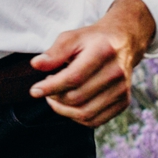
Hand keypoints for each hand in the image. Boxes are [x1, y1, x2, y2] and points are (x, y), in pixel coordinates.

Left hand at [29, 0, 154, 128]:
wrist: (123, 42)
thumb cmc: (93, 40)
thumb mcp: (72, 38)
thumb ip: (54, 52)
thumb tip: (36, 65)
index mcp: (103, 52)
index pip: (73, 77)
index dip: (51, 87)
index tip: (34, 90)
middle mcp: (116, 72)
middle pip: (77, 97)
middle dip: (55, 97)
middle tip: (46, 88)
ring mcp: (122, 89)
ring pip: (85, 113)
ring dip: (63, 110)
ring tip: (55, 97)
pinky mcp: (123, 102)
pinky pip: (95, 120)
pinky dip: (77, 117)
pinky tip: (69, 106)